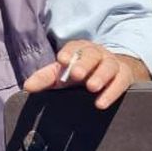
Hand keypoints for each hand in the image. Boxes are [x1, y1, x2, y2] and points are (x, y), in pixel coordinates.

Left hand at [21, 41, 148, 109]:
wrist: (112, 74)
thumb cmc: (81, 74)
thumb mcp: (62, 76)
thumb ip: (45, 79)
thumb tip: (27, 86)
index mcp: (81, 50)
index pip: (75, 47)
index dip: (69, 53)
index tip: (62, 60)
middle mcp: (97, 54)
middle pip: (92, 55)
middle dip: (84, 64)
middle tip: (76, 74)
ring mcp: (112, 64)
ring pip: (108, 66)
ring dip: (100, 76)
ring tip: (92, 87)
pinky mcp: (124, 77)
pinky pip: (121, 82)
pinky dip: (112, 92)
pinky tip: (101, 103)